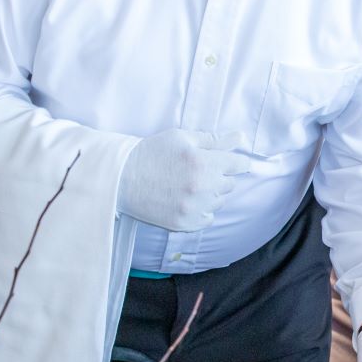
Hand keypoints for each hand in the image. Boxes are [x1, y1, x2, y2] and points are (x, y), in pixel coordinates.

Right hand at [117, 129, 250, 231]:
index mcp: (203, 162)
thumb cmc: (152, 153)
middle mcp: (202, 187)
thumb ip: (214, 139)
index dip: (235, 162)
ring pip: (219, 201)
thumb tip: (240, 138)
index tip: (228, 162)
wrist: (121, 179)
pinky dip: (202, 210)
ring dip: (210, 193)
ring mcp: (193, 208)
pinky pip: (208, 218)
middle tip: (197, 171)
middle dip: (218, 176)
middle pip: (230, 184)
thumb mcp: (182, 138)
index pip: (239, 165)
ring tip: (187, 185)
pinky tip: (186, 200)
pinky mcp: (185, 223)